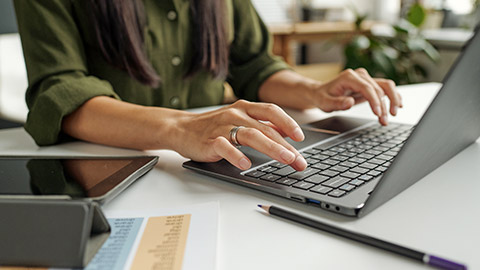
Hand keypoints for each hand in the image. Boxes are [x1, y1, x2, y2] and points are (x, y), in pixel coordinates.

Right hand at [173, 100, 307, 170]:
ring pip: (251, 135)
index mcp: (244, 108)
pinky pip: (225, 147)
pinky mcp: (210, 141)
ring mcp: (222, 127)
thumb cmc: (213, 126)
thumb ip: (261, 124)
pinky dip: (236, 156)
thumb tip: (286, 132)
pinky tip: (246, 165)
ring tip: (285, 159)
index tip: (300, 137)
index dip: (288, 123)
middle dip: (286, 145)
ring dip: (271, 147)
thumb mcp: (239, 120)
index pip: (271, 111)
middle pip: (266, 128)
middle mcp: (236, 114)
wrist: (181, 128)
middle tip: (299, 160)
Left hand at [312, 68, 402, 124]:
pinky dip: (393, 96)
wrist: (321, 92)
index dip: (375, 101)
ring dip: (392, 100)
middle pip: (379, 88)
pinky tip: (397, 106)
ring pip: (386, 86)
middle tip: (384, 120)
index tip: (378, 114)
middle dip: (383, 106)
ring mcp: (366, 78)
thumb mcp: (325, 103)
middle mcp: (360, 75)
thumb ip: (337, 103)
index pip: (367, 88)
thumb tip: (350, 102)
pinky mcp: (370, 84)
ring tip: (392, 115)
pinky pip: (386, 88)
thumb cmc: (323, 97)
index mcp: (349, 77)